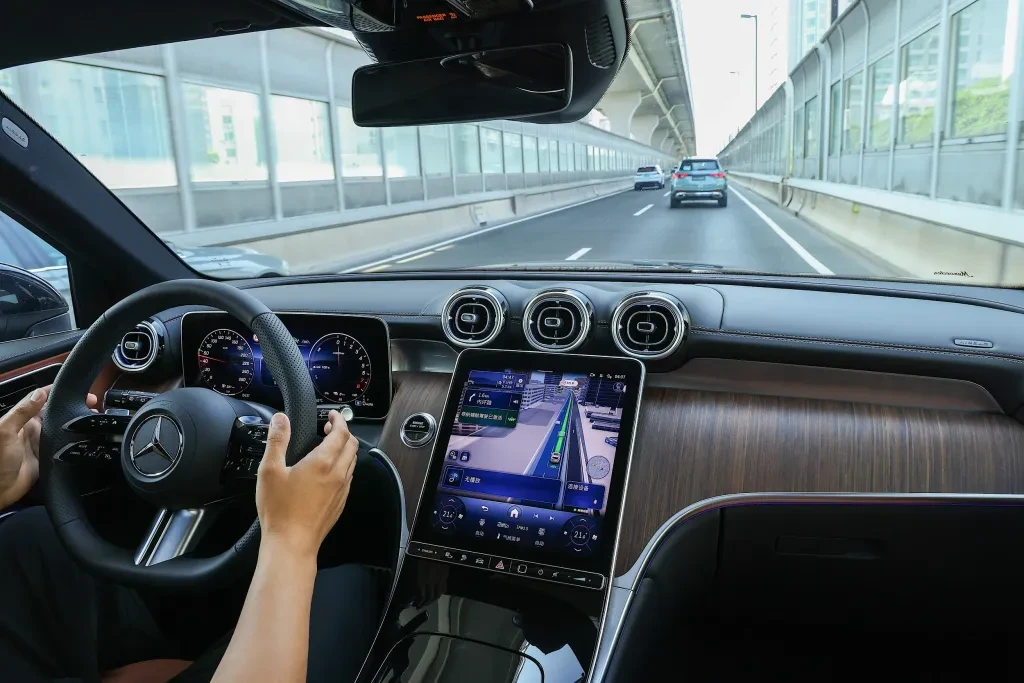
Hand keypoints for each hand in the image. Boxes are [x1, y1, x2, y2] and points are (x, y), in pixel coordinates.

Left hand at [0, 386, 96, 509]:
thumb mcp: (5, 432)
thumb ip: (22, 412)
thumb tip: (41, 392)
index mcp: (22, 419)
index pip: (41, 399)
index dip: (57, 392)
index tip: (76, 389)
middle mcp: (34, 428)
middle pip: (56, 411)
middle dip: (72, 405)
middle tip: (93, 403)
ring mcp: (42, 442)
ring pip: (63, 426)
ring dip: (76, 421)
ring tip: (95, 417)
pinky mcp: (49, 455)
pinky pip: (64, 444)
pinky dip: (76, 439)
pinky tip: (88, 435)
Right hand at [256, 410, 357, 558]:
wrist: (292, 543)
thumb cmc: (279, 509)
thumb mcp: (270, 471)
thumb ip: (277, 441)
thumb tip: (281, 419)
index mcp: (323, 462)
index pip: (341, 433)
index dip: (338, 420)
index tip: (331, 414)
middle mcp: (338, 474)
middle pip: (352, 445)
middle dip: (343, 432)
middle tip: (328, 428)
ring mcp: (342, 490)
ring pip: (352, 461)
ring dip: (345, 449)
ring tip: (328, 447)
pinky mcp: (340, 503)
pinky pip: (349, 477)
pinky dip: (343, 466)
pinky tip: (328, 471)